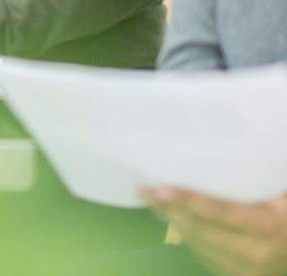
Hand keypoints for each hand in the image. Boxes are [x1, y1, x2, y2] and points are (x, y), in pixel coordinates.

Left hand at [141, 187, 286, 275]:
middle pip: (201, 228)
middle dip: (170, 209)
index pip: (222, 212)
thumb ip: (253, 181)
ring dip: (173, 220)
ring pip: (197, 242)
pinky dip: (187, 234)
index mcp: (267, 226)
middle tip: (144, 190)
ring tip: (154, 201)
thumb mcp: (279, 196)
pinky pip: (201, 253)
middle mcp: (254, 253)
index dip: (189, 200)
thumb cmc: (285, 215)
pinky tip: (175, 217)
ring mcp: (243, 270)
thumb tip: (217, 153)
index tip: (160, 188)